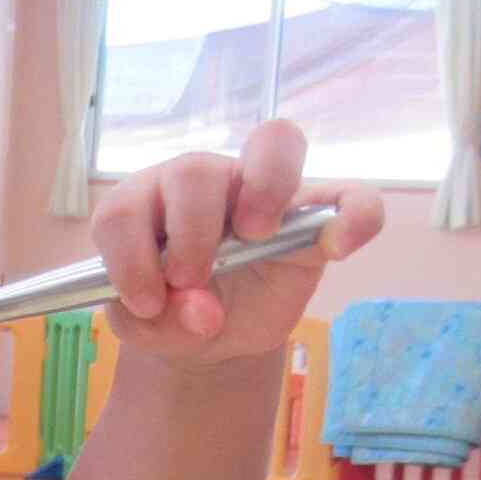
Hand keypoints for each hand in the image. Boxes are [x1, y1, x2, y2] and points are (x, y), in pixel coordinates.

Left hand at [90, 121, 383, 366]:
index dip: (131, 254)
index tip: (147, 301)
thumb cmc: (172, 315)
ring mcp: (261, 190)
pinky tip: (340, 246)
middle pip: (193, 169)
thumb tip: (203, 312)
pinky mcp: (314, 216)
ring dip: (261, 190)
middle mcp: (201, 183)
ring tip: (255, 238)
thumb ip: (159, 321)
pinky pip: (351, 195)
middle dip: (189, 232)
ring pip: (271, 143)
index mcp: (146, 206)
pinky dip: (354, 213)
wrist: (212, 336)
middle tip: (192, 278)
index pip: (127, 206)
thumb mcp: (149, 330)